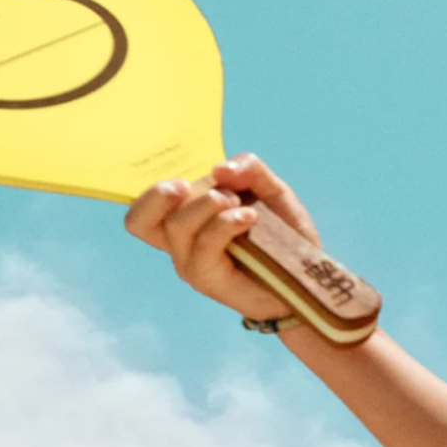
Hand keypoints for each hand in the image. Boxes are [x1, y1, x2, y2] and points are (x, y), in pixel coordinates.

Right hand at [123, 154, 318, 321]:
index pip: (141, 211)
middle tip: (214, 190)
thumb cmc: (281, 234)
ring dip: (210, 204)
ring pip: (177, 225)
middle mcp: (179, 242)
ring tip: (244, 208)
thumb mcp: (270, 190)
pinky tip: (250, 218)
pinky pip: (204, 243)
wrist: (305, 275)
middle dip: (170, 192)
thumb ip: (249, 169)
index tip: (182, 184)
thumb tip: (220, 168)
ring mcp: (190, 262)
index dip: (150, 195)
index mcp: (184, 218)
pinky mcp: (206, 278)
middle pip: (143, 217)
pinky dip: (226, 223)